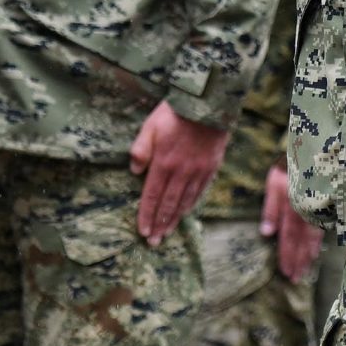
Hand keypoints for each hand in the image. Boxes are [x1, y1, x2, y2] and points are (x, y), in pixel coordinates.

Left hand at [130, 103, 227, 245]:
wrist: (209, 103)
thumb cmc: (175, 112)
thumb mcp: (150, 125)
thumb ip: (140, 149)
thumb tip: (134, 171)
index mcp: (163, 162)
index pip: (152, 196)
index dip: (147, 215)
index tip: (143, 231)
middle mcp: (181, 171)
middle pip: (168, 204)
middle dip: (160, 225)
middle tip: (154, 242)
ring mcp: (198, 171)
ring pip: (184, 201)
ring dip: (174, 219)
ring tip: (167, 233)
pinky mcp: (211, 167)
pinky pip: (200, 191)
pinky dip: (191, 204)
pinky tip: (186, 213)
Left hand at [262, 165, 321, 283]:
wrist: (318, 148)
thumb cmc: (290, 164)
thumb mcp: (274, 182)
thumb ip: (271, 208)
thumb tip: (266, 234)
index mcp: (293, 206)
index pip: (290, 237)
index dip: (288, 256)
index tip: (286, 273)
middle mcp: (308, 211)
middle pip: (303, 242)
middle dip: (299, 261)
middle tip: (296, 279)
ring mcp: (319, 208)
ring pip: (314, 237)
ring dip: (309, 255)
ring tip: (306, 271)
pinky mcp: (327, 205)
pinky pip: (322, 228)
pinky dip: (319, 242)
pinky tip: (317, 251)